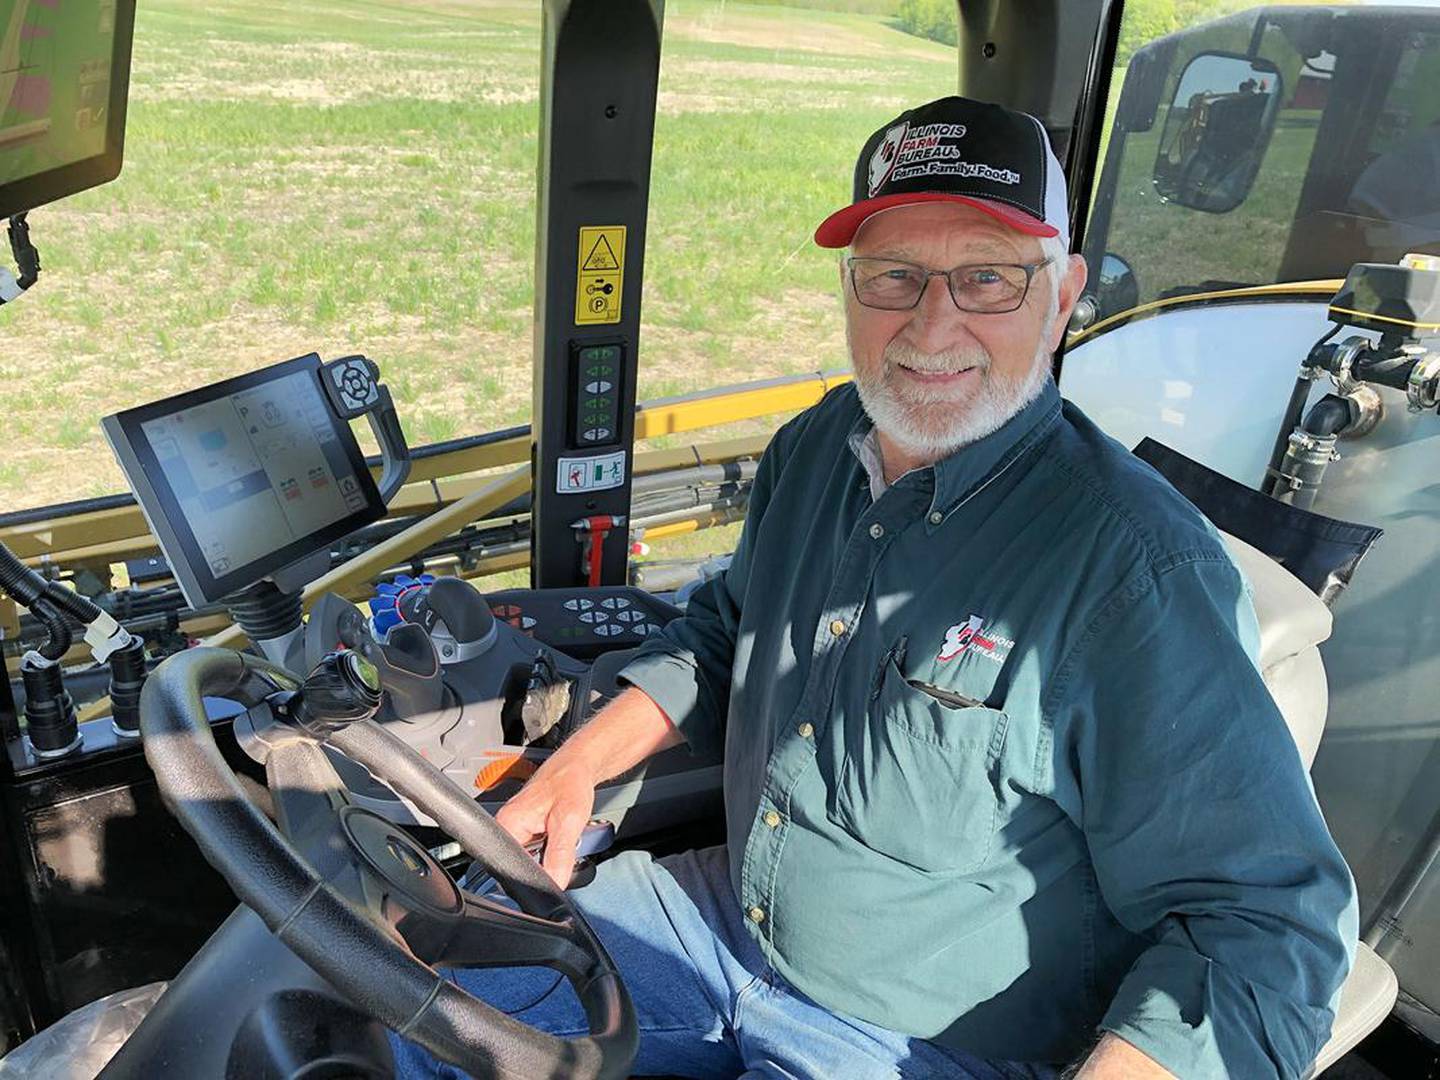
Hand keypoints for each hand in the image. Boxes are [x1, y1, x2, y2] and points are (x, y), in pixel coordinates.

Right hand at [494, 756, 599, 888]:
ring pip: (528, 861)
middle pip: (518, 867)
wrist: (577, 765)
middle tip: (562, 849)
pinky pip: (534, 851)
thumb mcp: (569, 822)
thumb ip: (560, 856)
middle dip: (542, 868)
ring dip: (547, 859)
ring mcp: (514, 828)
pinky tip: (559, 838)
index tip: (553, 874)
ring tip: (562, 839)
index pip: (511, 869)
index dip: (533, 879)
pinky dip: (549, 850)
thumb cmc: (571, 782)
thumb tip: (554, 885)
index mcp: (508, 824)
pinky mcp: (525, 829)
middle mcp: (506, 826)